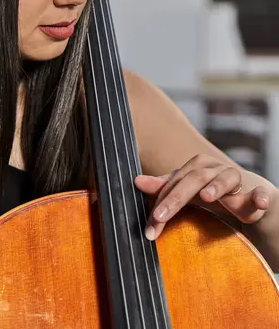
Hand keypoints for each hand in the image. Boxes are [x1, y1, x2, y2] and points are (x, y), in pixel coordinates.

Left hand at [134, 154, 272, 240]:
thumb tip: (136, 181)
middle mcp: (215, 169)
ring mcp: (237, 179)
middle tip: (160, 217)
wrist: (250, 195)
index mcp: (196, 167)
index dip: (160, 204)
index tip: (149, 228)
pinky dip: (259, 197)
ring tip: (207, 197)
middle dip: (176, 198)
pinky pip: (260, 193)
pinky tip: (258, 203)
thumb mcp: (188, 191)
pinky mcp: (258, 192)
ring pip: (226, 178)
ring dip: (217, 187)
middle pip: (193, 179)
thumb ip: (164, 188)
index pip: (173, 184)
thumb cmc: (213, 191)